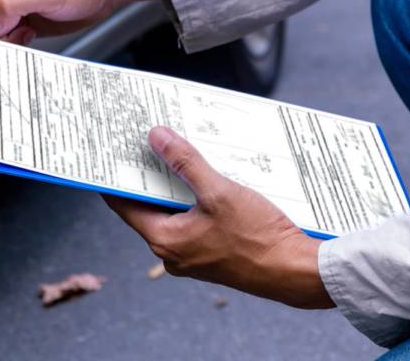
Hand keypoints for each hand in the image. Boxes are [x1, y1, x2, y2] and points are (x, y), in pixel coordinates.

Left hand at [104, 126, 333, 309]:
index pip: (124, 204)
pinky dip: (195, 199)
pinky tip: (207, 178)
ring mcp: (193, 255)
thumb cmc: (258, 238)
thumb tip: (157, 137)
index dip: (117, 177)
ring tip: (179, 153)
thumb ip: (185, 162)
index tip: (114, 153)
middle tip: (148, 142)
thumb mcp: (219, 192)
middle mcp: (173, 252)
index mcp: (165, 240)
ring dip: (176, 185)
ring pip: (174, 212)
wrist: (295, 272)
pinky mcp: (212, 253)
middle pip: (149, 206)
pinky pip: (194, 220)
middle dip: (151, 174)